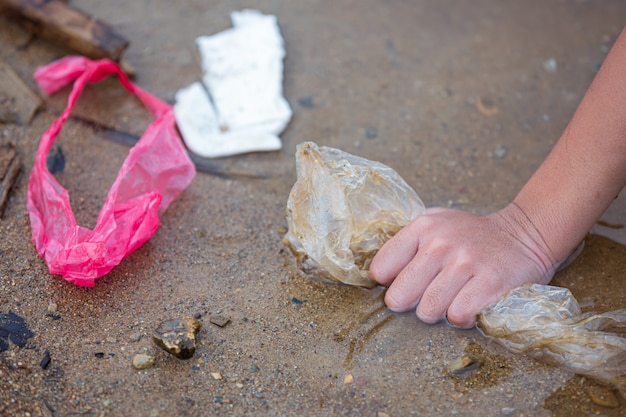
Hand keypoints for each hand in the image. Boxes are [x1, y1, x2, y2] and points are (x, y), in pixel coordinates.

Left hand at [369, 204, 558, 327]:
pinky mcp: (489, 282)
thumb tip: (376, 272)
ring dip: (438, 313)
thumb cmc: (472, 235)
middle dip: (410, 304)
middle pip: (400, 296)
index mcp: (422, 228)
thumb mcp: (437, 222)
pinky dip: (461, 318)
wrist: (525, 233)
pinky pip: (458, 316)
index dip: (389, 284)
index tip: (403, 285)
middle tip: (426, 299)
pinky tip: (469, 306)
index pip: (381, 268)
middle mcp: (440, 243)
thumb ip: (407, 240)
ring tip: (450, 301)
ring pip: (428, 310)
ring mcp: (465, 263)